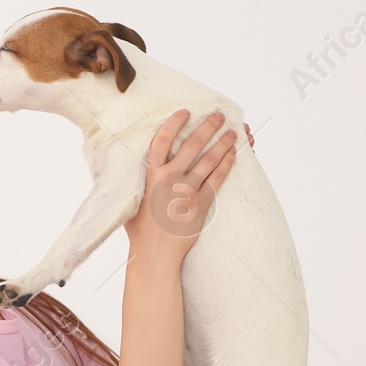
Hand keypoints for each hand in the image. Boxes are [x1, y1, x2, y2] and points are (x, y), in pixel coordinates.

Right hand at [122, 109, 237, 264]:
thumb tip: (132, 165)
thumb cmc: (141, 229)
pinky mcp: (201, 204)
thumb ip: (137, 181)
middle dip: (207, 127)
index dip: (174, 123)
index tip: (185, 112)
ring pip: (209, 160)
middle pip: (192, 145)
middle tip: (218, 115)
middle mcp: (169, 179)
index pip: (162, 140)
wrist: (156, 253)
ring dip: (222, 143)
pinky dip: (227, 164)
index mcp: (150, 175)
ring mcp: (187, 191)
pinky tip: (233, 154)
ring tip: (232, 132)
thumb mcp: (132, 200)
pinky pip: (218, 178)